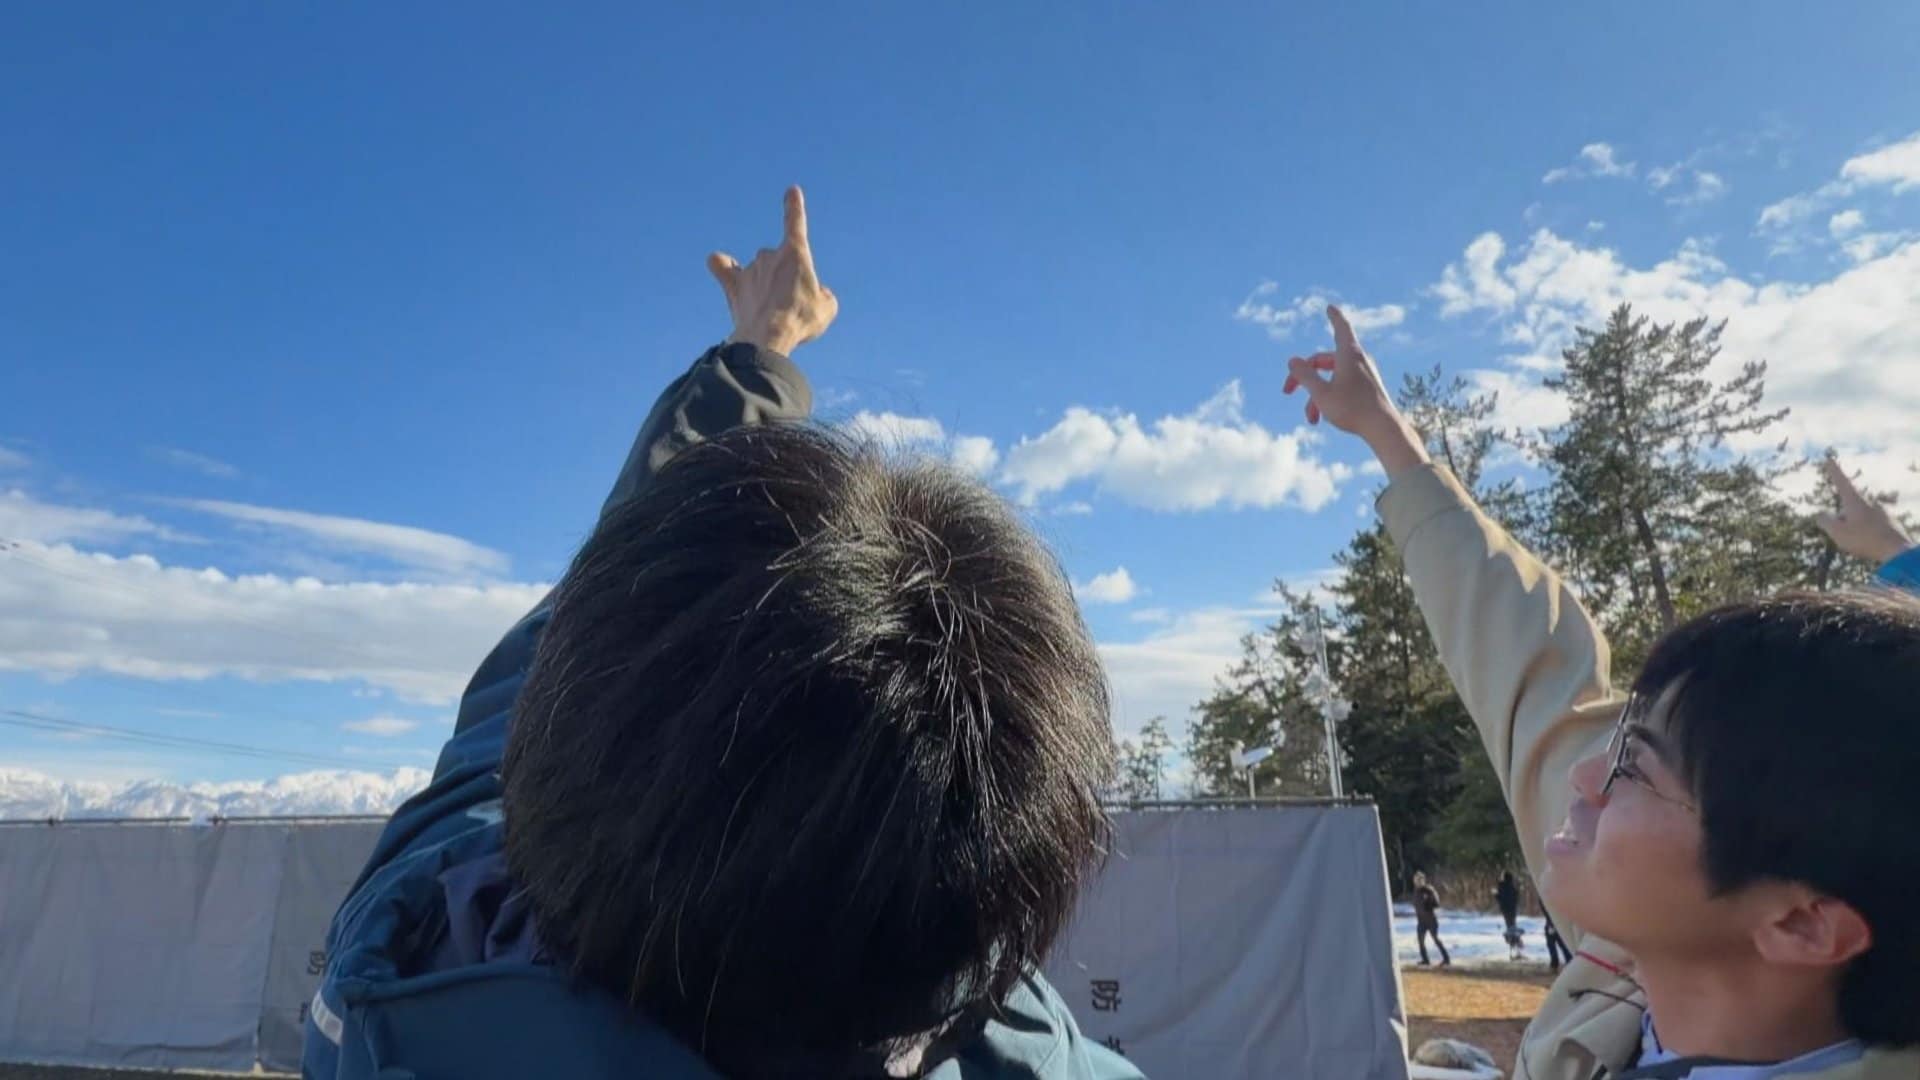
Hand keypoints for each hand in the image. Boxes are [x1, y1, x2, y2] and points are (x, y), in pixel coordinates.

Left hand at [708, 186, 837, 355]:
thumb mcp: (826, 309)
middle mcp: (769, 254)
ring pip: (758, 271)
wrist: (769, 336)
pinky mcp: (734, 285)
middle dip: (785, 279)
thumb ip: (823, 295)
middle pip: (778, 260)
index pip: (795, 222)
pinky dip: (722, 267)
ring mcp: (750, 269)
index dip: (794, 206)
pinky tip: (720, 264)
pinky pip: (722, 268)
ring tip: (772, 313)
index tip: (791, 190)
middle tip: (791, 306)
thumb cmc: (800, 320)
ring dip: (765, 286)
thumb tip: (817, 294)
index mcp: (795, 253)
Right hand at [1283, 305, 1427, 475]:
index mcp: (1348, 354)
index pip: (1341, 327)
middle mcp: (1358, 361)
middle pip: (1324, 360)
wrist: (1384, 428)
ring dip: (1316, 396)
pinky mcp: (1367, 388)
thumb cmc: (1352, 409)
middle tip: (1286, 391)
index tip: (1330, 307)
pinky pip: (1342, 387)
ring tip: (1311, 419)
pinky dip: (1329, 399)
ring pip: (1331, 378)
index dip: (1334, 317)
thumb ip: (1304, 376)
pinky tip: (1321, 419)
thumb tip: (1292, 360)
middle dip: (1304, 376)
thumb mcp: (1320, 393)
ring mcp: (1363, 375)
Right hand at [1817, 457, 1912, 563]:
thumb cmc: (1865, 540)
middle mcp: (1871, 502)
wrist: (1898, 551)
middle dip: (1843, 519)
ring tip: (1860, 544)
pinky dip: (1869, 533)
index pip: (1841, 482)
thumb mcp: (1837, 533)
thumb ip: (1825, 522)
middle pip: (1850, 507)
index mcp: (1856, 502)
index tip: (1829, 459)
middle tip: (1845, 537)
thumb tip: (1821, 515)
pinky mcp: (1892, 521)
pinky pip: (1875, 525)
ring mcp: (1883, 511)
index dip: (1834, 471)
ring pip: (1862, 516)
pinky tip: (1872, 545)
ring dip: (1856, 527)